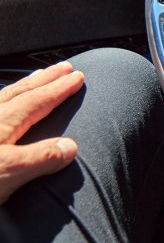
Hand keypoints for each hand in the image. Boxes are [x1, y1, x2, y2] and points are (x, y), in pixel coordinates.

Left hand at [0, 61, 83, 203]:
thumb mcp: (7, 174)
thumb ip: (40, 158)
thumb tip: (70, 146)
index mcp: (2, 124)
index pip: (37, 101)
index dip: (58, 89)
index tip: (76, 78)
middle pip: (19, 93)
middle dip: (44, 80)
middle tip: (63, 68)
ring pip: (1, 98)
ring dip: (22, 86)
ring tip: (36, 78)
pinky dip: (0, 102)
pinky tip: (0, 107)